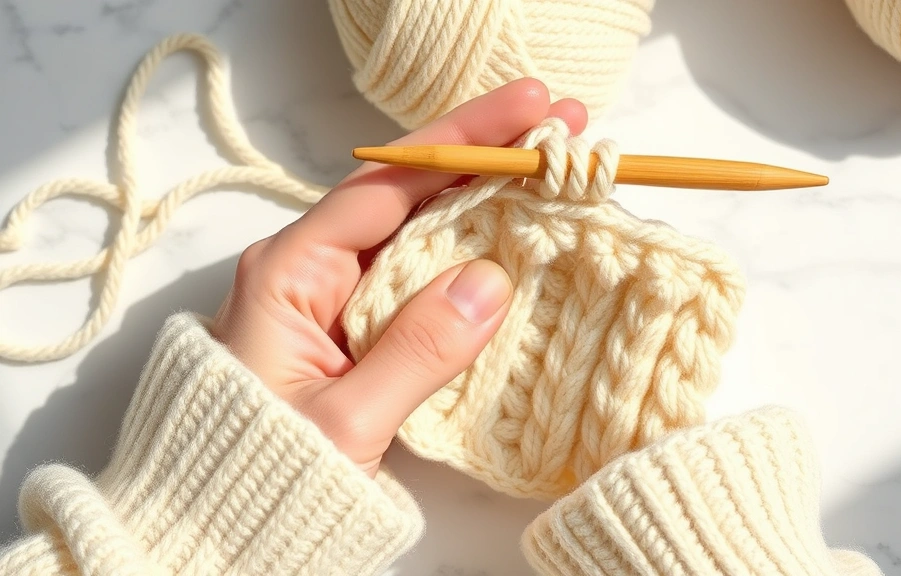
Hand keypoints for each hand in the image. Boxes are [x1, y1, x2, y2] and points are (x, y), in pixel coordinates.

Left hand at [210, 79, 587, 475]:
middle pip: (408, 191)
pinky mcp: (361, 324)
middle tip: (561, 122)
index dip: (460, 141)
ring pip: (421, 227)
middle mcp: (314, 266)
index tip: (527, 111)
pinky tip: (517, 231)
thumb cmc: (263, 472)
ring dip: (485, 196)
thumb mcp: (344, 421)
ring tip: (552, 167)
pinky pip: (422, 272)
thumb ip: (416, 351)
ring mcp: (339, 293)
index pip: (387, 184)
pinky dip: (472, 248)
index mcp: (291, 269)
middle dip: (483, 154)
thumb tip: (492, 280)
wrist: (220, 523)